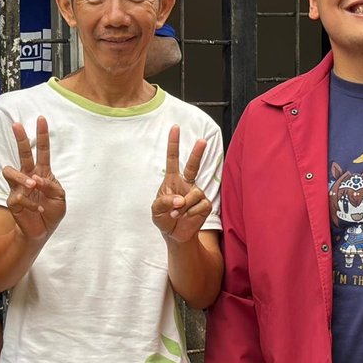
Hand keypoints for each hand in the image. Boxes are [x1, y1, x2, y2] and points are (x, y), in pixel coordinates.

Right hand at [2, 116, 65, 238]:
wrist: (41, 231)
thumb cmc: (51, 211)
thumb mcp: (60, 197)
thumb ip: (52, 186)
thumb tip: (36, 178)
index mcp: (42, 172)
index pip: (42, 150)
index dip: (42, 135)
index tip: (41, 118)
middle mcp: (28, 176)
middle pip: (22, 153)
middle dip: (19, 138)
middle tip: (16, 124)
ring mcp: (18, 187)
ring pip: (10, 171)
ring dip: (23, 178)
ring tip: (33, 185)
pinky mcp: (12, 200)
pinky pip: (18, 196)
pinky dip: (31, 204)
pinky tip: (38, 210)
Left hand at [151, 125, 211, 242]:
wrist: (175, 234)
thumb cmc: (164, 218)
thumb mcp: (156, 210)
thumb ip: (164, 202)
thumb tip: (180, 199)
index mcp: (172, 180)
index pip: (173, 158)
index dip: (173, 143)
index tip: (175, 128)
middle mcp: (186, 183)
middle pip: (193, 165)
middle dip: (198, 153)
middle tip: (202, 141)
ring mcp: (196, 193)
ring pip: (195, 192)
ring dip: (185, 205)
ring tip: (178, 213)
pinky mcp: (205, 204)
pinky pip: (201, 205)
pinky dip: (192, 212)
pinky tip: (187, 216)